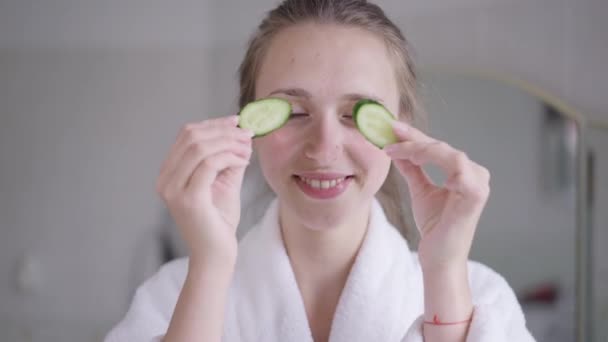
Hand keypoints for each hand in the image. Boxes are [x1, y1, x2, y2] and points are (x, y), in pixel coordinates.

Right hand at [156, 115, 253, 263]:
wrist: (216, 255)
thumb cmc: (219, 221)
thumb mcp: (225, 181)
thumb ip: (229, 157)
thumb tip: (242, 132)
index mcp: (169, 173)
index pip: (187, 135)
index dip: (214, 124)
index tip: (237, 122)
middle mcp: (165, 179)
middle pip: (191, 136)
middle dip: (223, 130)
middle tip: (247, 134)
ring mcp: (173, 189)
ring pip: (200, 147)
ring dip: (228, 142)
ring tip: (247, 147)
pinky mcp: (188, 198)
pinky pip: (209, 164)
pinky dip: (229, 156)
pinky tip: (244, 160)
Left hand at [383, 120, 489, 271]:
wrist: (439, 257)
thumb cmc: (435, 226)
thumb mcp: (420, 190)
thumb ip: (412, 168)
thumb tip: (396, 147)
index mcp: (464, 172)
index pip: (437, 148)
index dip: (415, 136)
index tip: (392, 128)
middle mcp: (474, 175)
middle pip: (442, 147)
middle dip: (413, 140)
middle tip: (390, 136)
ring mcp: (478, 184)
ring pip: (449, 153)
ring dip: (421, 149)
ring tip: (399, 152)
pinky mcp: (475, 195)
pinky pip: (458, 169)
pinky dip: (438, 161)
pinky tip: (417, 161)